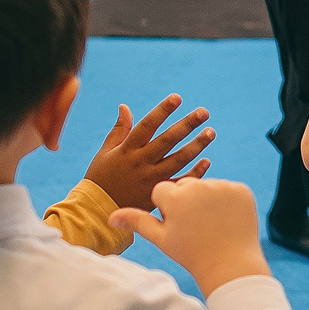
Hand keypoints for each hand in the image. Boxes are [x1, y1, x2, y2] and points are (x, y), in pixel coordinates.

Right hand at [85, 94, 215, 210]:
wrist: (97, 211)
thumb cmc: (100, 178)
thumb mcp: (105, 152)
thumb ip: (118, 130)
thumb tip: (124, 106)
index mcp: (127, 150)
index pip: (147, 125)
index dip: (163, 110)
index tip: (177, 98)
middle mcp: (140, 163)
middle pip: (168, 140)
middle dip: (187, 124)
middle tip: (204, 112)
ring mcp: (150, 179)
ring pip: (178, 159)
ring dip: (196, 145)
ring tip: (210, 132)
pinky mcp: (157, 195)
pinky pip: (180, 182)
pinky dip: (195, 173)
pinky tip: (206, 161)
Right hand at [111, 177, 270, 293]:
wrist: (231, 266)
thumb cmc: (192, 254)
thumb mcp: (161, 239)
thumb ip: (137, 222)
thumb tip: (110, 217)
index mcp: (175, 197)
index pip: (163, 191)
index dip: (168, 210)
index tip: (177, 226)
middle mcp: (199, 187)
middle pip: (185, 186)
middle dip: (186, 201)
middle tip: (195, 227)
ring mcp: (222, 187)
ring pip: (207, 187)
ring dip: (206, 200)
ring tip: (211, 224)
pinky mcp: (241, 190)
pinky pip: (228, 189)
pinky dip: (227, 202)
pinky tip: (226, 220)